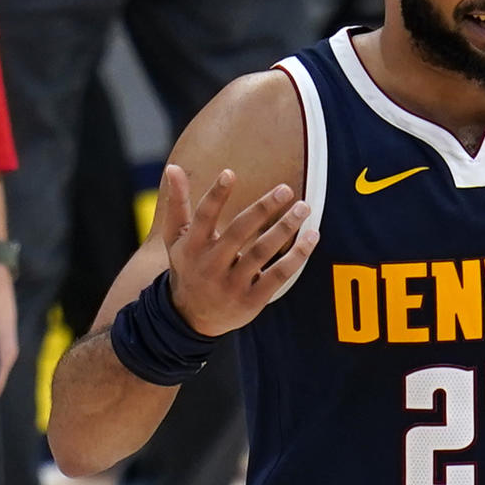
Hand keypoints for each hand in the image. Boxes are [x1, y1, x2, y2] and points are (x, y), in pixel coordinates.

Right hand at [161, 164, 319, 336]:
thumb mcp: (176, 238)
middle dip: (263, 209)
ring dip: (285, 228)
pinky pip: (278, 275)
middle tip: (286, 189)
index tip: (230, 173)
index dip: (216, 195)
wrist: (191, 318)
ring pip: (262, 252)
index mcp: (191, 247)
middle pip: (239, 232)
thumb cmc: (189, 266)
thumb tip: (173, 167)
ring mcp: (231, 284)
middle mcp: (210, 265)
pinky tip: (312, 236)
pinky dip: (297, 256)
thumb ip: (177, 203)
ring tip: (304, 207)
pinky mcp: (251, 300)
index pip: (204, 217)